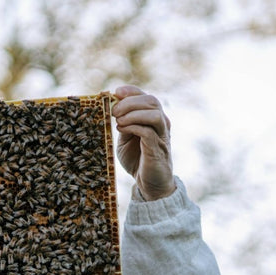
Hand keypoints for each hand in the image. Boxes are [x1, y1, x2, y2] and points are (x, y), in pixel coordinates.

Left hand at [112, 85, 175, 200]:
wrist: (149, 183)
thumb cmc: (137, 159)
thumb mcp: (125, 138)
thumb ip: (123, 123)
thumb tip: (113, 107)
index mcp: (153, 118)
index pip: (146, 96)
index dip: (132, 91)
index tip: (116, 92)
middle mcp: (161, 124)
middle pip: (152, 100)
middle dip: (130, 102)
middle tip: (114, 112)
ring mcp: (161, 136)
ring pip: (154, 114)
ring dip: (133, 114)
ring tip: (119, 121)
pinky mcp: (158, 149)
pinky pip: (148, 131)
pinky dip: (133, 127)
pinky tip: (122, 130)